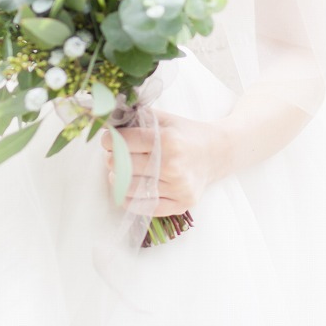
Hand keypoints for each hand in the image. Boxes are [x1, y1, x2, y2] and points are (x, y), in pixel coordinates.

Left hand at [102, 110, 230, 215]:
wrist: (217, 153)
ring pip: (128, 189)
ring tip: (121, 172)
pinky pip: (143, 207)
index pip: (124, 143)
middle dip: (112, 159)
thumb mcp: (165, 118)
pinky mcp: (180, 204)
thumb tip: (109, 120)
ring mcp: (177, 188)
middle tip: (114, 155)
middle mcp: (172, 166)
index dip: (109, 140)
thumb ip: (137, 117)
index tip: (108, 140)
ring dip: (118, 180)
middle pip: (121, 166)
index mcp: (167, 140)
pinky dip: (130, 199)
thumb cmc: (185, 134)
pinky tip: (130, 189)